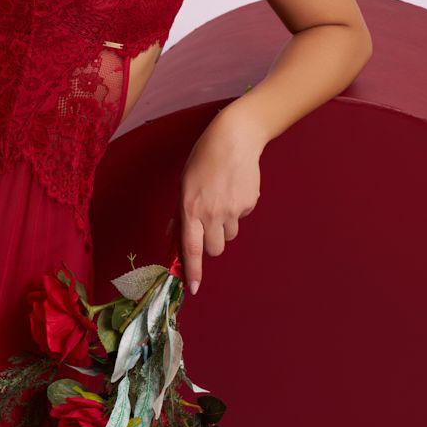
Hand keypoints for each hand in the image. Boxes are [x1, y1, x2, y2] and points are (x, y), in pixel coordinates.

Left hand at [177, 103, 263, 294]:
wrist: (235, 138)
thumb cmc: (204, 158)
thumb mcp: (185, 183)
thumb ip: (182, 212)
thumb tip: (176, 236)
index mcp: (191, 208)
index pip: (190, 248)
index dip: (192, 270)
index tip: (193, 288)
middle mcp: (212, 212)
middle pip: (214, 249)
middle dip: (211, 243)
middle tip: (208, 225)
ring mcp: (233, 209)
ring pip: (229, 234)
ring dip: (224, 225)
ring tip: (222, 198)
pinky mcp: (250, 203)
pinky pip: (241, 217)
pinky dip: (237, 209)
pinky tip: (234, 189)